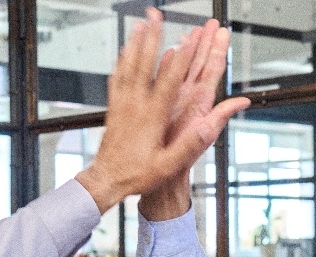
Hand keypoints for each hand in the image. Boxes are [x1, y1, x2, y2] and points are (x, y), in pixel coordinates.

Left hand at [75, 8, 249, 212]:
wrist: (106, 180)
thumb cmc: (137, 175)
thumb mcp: (168, 165)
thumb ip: (190, 145)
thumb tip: (209, 127)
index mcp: (152, 117)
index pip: (168, 81)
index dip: (180, 59)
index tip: (188, 39)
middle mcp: (135, 105)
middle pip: (144, 64)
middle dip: (152, 38)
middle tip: (156, 17)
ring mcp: (122, 105)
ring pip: (128, 67)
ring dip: (135, 43)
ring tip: (140, 24)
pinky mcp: (113, 108)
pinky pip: (117, 78)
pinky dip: (121, 61)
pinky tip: (123, 52)